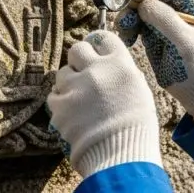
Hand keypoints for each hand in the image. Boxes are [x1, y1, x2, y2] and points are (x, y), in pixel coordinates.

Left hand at [47, 31, 162, 178]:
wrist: (121, 155)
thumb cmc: (137, 127)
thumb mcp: (139, 91)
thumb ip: (122, 73)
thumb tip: (109, 63)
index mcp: (120, 64)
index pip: (104, 38)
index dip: (98, 45)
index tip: (96, 52)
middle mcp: (97, 70)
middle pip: (78, 49)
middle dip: (79, 60)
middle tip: (84, 74)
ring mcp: (76, 87)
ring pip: (63, 73)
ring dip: (69, 84)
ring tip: (79, 100)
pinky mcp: (61, 106)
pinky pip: (54, 96)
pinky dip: (61, 103)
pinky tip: (72, 114)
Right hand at [117, 0, 193, 121]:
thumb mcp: (186, 44)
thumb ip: (166, 21)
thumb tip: (144, 4)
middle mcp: (184, 10)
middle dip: (137, 6)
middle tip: (124, 19)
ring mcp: (170, 21)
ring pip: (144, 9)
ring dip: (131, 17)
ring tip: (124, 31)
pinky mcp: (158, 34)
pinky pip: (140, 23)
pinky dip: (131, 28)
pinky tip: (129, 39)